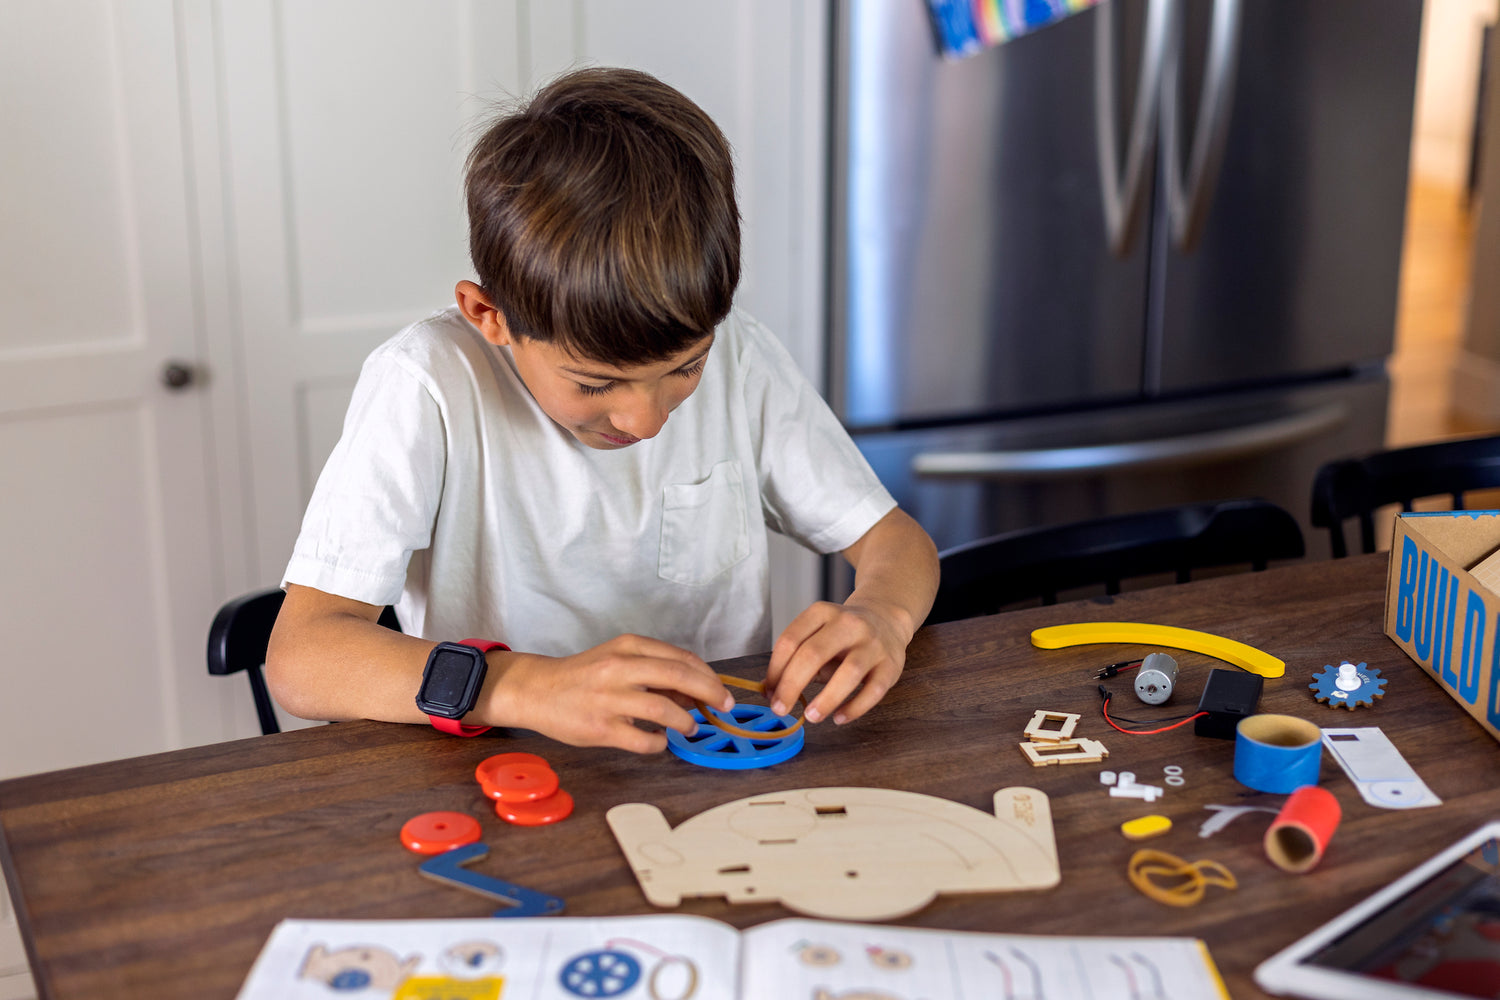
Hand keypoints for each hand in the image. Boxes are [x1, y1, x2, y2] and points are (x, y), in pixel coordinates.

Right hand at [487, 635, 732, 752]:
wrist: (538, 690)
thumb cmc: (584, 676)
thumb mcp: (618, 660)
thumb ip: (654, 672)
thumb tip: (696, 692)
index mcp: (628, 646)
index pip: (681, 658)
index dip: (708, 676)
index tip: (722, 690)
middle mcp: (620, 668)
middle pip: (679, 676)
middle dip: (710, 693)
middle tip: (724, 707)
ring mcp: (609, 699)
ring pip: (664, 709)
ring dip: (685, 721)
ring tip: (689, 727)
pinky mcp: (601, 728)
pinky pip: (643, 739)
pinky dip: (659, 742)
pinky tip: (659, 740)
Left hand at [764, 599, 913, 725]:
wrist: (886, 618)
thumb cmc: (844, 634)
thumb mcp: (818, 634)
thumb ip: (798, 658)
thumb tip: (773, 690)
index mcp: (822, 613)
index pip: (790, 640)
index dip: (775, 670)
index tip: (769, 692)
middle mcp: (848, 624)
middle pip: (814, 654)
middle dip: (791, 686)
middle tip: (780, 709)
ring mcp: (873, 643)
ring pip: (849, 673)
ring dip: (826, 699)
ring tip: (811, 717)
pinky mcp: (891, 665)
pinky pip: (873, 690)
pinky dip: (855, 708)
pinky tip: (839, 718)